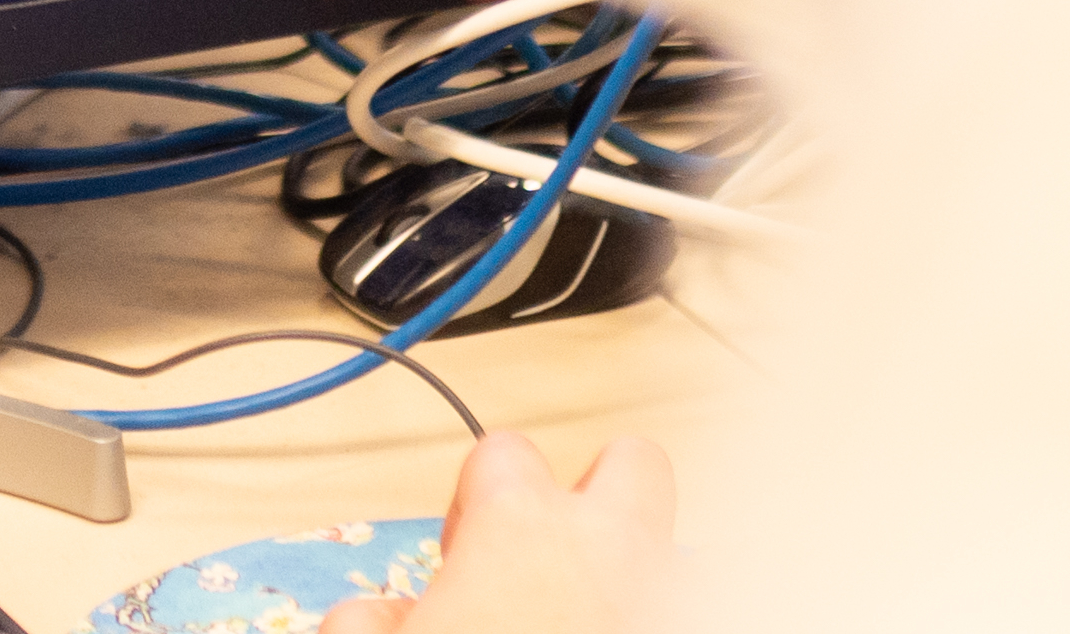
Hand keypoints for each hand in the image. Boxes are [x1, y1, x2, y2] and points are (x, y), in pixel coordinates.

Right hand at [318, 433, 676, 633]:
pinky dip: (668, 618)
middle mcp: (610, 544)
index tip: (467, 555)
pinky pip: (701, 607)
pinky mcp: (704, 630)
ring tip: (597, 622)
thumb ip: (366, 624)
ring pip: (677, 548)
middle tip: (559, 562)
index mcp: (520, 528)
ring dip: (644, 575)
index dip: (481, 500)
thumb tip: (372, 618)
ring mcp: (672, 594)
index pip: (504, 454)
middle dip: (602, 497)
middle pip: (631, 462)